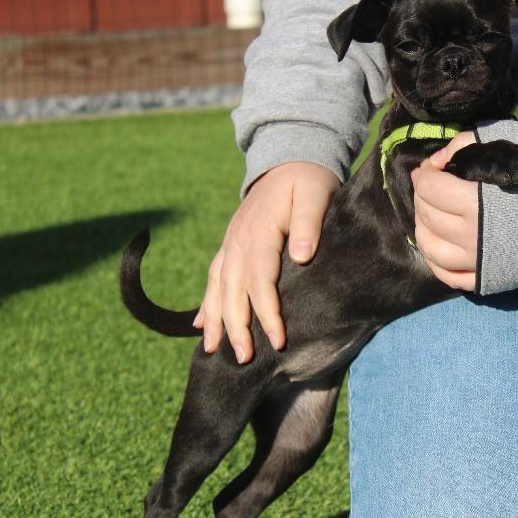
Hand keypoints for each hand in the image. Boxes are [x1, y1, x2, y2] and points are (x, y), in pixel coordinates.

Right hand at [194, 162, 338, 362]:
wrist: (290, 159)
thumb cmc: (309, 180)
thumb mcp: (316, 193)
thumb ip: (309, 223)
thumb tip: (302, 257)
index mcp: (260, 231)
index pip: (260, 279)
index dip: (267, 311)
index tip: (277, 339)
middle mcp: (239, 240)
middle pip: (233, 289)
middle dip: (237, 326)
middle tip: (244, 358)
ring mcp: (231, 243)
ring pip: (218, 286)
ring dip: (216, 319)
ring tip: (213, 350)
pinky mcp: (231, 244)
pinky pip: (214, 276)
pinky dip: (207, 302)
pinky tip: (202, 326)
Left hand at [411, 132, 479, 291]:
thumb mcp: (506, 143)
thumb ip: (463, 145)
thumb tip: (434, 162)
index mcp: (473, 202)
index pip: (428, 188)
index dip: (425, 175)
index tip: (433, 170)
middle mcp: (470, 236)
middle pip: (425, 215)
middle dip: (423, 197)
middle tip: (434, 188)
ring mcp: (476, 262)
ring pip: (428, 247)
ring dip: (423, 227)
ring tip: (433, 215)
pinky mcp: (484, 280)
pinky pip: (446, 274)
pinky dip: (435, 259)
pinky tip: (440, 243)